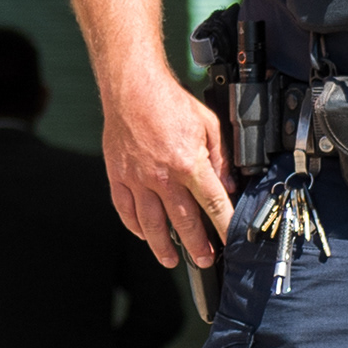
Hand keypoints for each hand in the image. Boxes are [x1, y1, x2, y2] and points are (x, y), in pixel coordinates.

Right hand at [102, 67, 235, 271]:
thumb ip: (220, 157)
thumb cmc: (169, 102)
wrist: (132, 87)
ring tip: (171, 260)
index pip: (212, 203)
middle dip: (196, 245)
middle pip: (182, 221)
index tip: (229, 240)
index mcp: (188, 163)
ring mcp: (137, 179)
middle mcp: (162, 176)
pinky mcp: (118, 176)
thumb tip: (229, 184)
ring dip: (162, 246)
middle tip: (204, 259)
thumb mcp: (208, 124)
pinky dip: (134, 226)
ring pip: (151, 223)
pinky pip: (125, 209)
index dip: (223, 225)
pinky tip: (143, 235)